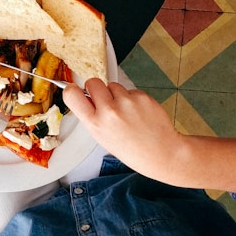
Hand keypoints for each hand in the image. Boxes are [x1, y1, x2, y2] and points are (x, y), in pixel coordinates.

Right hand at [63, 79, 184, 180]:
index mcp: (95, 124)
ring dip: (116, 94)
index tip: (75, 90)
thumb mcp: (102, 138)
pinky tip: (138, 113)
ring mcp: (127, 102)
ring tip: (126, 112)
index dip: (72, 89)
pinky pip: (130, 90)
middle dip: (96, 88)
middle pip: (92, 82)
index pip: (72, 94)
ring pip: (113, 85)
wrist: (164, 153)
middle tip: (104, 100)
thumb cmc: (133, 150)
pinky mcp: (142, 97)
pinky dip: (132, 98)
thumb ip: (92, 116)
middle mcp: (109, 111)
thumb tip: (85, 96)